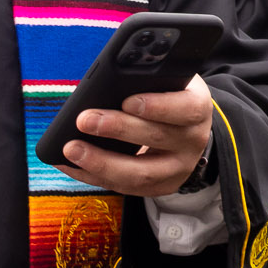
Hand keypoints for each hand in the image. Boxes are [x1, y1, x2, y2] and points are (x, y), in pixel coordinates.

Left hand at [56, 75, 213, 197]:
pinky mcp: (159, 187)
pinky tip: (69, 164)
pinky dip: (93, 176)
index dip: (158, 106)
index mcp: (198, 107)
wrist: (185, 128)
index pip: (186, 108)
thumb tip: (104, 84)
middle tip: (85, 120)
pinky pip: (124, 187)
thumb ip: (144, 80)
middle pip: (158, 139)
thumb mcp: (167, 81)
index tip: (128, 101)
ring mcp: (178, 169)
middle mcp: (193, 141)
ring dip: (102, 162)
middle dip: (118, 129)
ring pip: (142, 174)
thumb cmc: (167, 96)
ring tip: (71, 149)